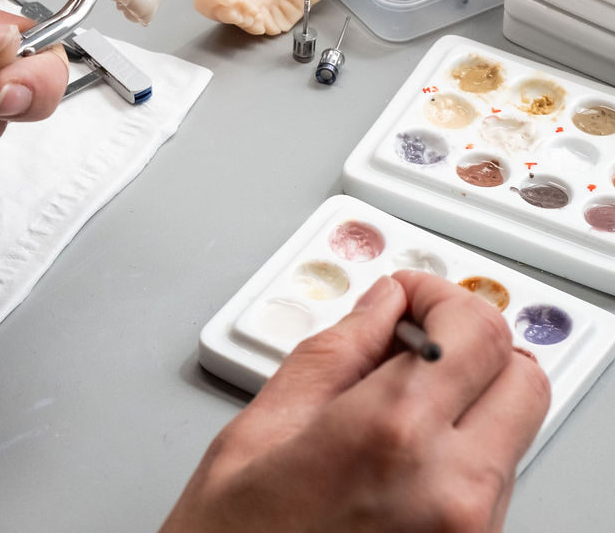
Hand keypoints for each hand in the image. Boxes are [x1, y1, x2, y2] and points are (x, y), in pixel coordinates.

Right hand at [161, 270, 550, 532]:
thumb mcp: (264, 425)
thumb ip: (337, 351)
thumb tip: (382, 306)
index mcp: (390, 435)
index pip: (475, 331)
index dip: (441, 296)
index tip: (407, 296)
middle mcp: (452, 491)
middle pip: (521, 376)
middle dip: (473, 339)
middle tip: (417, 332)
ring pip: (513, 427)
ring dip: (469, 392)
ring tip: (397, 395)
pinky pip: (496, 477)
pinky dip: (464, 442)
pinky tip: (403, 443)